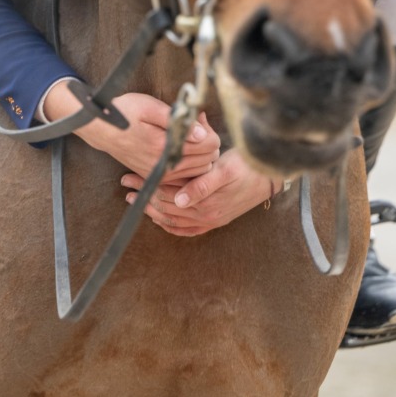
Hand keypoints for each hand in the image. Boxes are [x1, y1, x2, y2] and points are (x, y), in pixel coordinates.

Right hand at [42, 82, 219, 180]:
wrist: (101, 128)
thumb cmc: (123, 112)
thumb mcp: (149, 106)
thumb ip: (176, 119)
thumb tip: (201, 131)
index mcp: (162, 146)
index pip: (206, 146)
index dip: (210, 131)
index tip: (201, 120)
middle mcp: (162, 166)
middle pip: (206, 161)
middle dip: (209, 144)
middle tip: (198, 127)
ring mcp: (159, 174)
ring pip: (198, 172)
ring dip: (202, 155)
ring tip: (192, 136)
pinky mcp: (155, 177)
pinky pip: (184, 177)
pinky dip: (191, 165)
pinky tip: (184, 149)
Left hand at [121, 148, 278, 236]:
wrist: (269, 175)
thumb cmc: (246, 166)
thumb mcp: (225, 170)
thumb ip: (202, 185)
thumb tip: (179, 199)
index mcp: (206, 202)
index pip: (167, 196)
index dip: (147, 186)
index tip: (130, 177)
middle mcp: (206, 216)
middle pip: (167, 208)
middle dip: (144, 197)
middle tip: (126, 186)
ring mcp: (210, 220)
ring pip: (174, 220)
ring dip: (153, 211)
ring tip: (136, 201)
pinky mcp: (215, 220)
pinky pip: (188, 230)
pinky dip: (172, 227)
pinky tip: (161, 222)